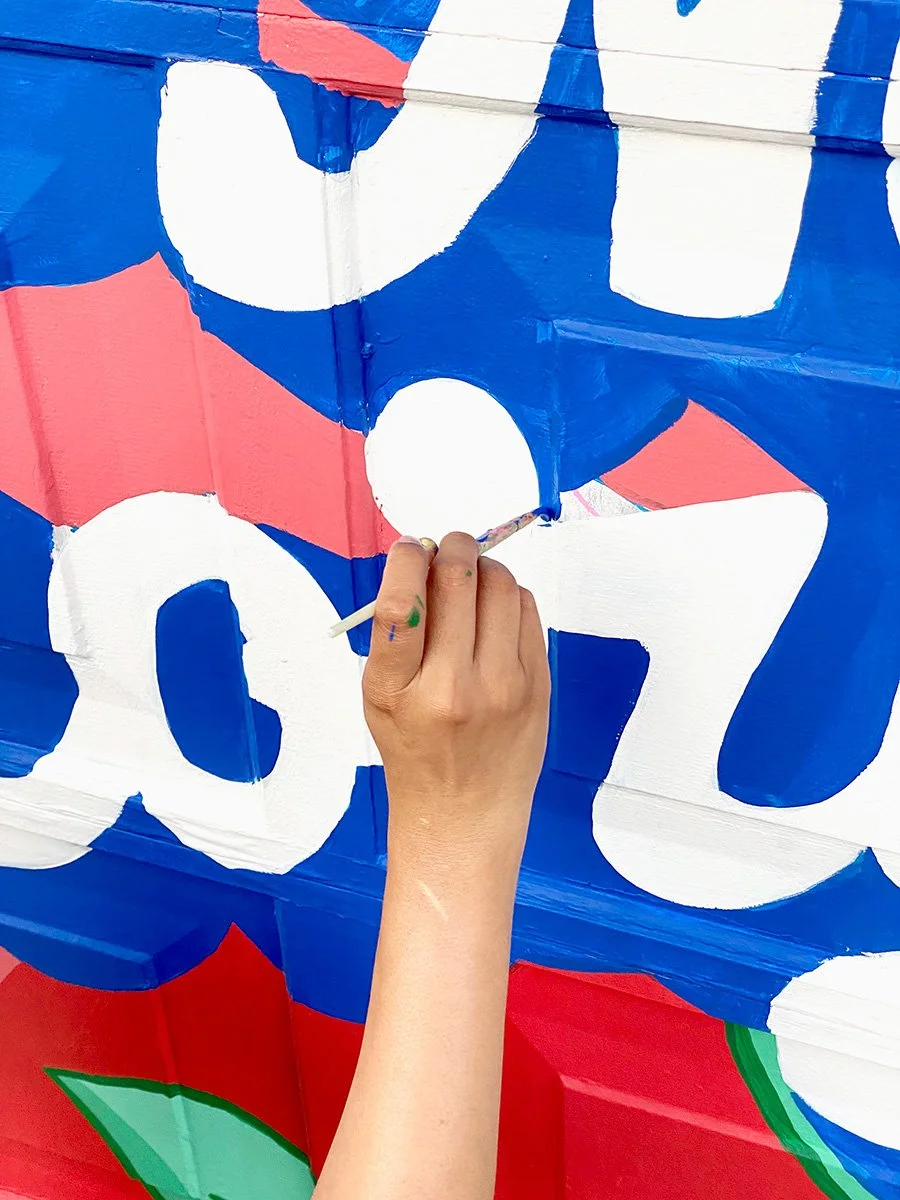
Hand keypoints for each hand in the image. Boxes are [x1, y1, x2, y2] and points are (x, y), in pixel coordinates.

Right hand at [362, 531, 550, 867]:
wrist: (464, 811)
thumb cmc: (415, 748)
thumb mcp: (379, 697)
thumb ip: (394, 633)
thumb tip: (421, 556)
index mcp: (398, 691)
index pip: (402, 603)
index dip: (407, 560)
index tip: (410, 549)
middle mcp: (453, 688)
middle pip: (459, 580)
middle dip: (451, 547)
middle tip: (444, 547)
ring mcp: (503, 687)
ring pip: (500, 585)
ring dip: (482, 566)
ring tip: (469, 579)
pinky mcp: (538, 685)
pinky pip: (527, 609)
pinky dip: (507, 594)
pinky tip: (492, 610)